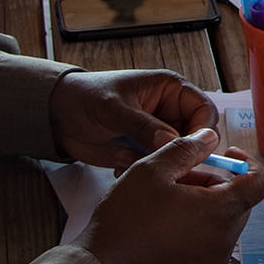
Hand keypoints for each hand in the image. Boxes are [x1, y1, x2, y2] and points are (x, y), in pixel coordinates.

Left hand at [48, 67, 217, 167]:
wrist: (59, 116)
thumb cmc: (86, 97)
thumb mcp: (114, 108)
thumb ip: (143, 125)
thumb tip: (171, 142)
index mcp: (170, 90)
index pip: (204, 110)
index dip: (204, 131)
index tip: (194, 150)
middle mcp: (170, 113)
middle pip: (196, 139)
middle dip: (183, 155)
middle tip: (165, 166)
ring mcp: (158, 135)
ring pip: (178, 157)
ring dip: (160, 165)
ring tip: (132, 162)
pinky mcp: (145, 153)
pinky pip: (158, 168)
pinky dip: (145, 172)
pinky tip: (121, 166)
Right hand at [78, 127, 263, 263]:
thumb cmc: (126, 220)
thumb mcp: (152, 170)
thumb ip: (186, 149)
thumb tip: (209, 138)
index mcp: (220, 211)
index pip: (260, 183)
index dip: (248, 164)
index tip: (227, 157)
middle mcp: (224, 239)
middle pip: (237, 201)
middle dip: (214, 184)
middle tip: (179, 177)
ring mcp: (213, 261)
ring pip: (221, 222)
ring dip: (203, 206)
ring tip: (165, 202)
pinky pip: (209, 243)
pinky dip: (196, 229)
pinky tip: (163, 225)